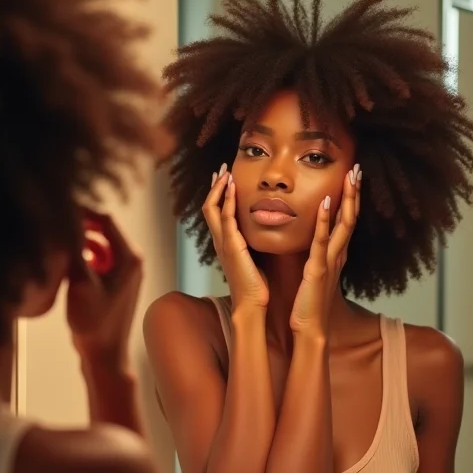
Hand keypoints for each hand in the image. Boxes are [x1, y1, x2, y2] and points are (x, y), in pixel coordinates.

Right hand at [67, 212, 141, 368]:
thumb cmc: (95, 324)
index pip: (106, 219)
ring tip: (57, 245)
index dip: (82, 211)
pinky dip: (81, 256)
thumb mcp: (81, 283)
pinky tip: (65, 264)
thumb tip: (68, 220)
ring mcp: (124, 271)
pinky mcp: (114, 281)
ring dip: (78, 242)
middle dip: (79, 226)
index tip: (58, 210)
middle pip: (102, 229)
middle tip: (54, 226)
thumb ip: (75, 250)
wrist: (104, 356)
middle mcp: (131, 260)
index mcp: (130, 257)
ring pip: (98, 243)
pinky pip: (97, 258)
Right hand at [203, 164, 268, 309]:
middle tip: (221, 169)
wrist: (252, 303)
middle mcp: (220, 241)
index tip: (225, 179)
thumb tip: (264, 232)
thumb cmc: (256, 285)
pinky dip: (227, 200)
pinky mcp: (231, 246)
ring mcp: (223, 243)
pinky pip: (225, 217)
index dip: (219, 195)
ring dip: (219, 188)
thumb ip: (254, 244)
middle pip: (209, 207)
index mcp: (225, 243)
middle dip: (215, 186)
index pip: (216, 213)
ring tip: (225, 171)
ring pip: (212, 208)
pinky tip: (233, 186)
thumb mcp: (254, 259)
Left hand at [289, 164, 361, 336]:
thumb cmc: (310, 302)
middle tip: (358, 169)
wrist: (310, 328)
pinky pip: (323, 240)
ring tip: (350, 177)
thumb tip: (313, 241)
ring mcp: (330, 260)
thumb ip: (317, 256)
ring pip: (343, 224)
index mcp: (335, 254)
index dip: (352, 199)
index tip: (353, 178)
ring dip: (347, 199)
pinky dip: (325, 220)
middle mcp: (337, 254)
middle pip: (351, 217)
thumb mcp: (316, 272)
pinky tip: (326, 201)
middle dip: (355, 193)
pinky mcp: (318, 268)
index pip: (347, 221)